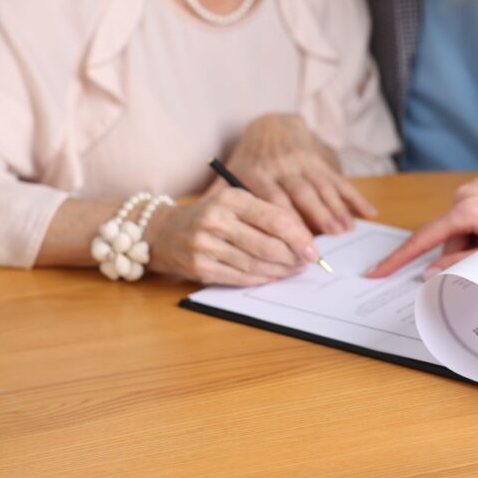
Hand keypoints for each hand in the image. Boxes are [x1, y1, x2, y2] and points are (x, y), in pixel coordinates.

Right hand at [145, 187, 318, 286]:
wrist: (163, 231)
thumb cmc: (209, 216)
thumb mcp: (234, 202)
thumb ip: (264, 214)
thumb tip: (303, 238)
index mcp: (231, 199)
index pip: (275, 218)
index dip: (299, 237)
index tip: (314, 249)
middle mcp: (217, 221)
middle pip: (268, 244)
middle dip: (293, 257)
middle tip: (306, 262)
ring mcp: (206, 246)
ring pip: (256, 263)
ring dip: (280, 271)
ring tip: (293, 269)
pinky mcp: (200, 267)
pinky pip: (240, 277)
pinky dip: (262, 279)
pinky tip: (273, 276)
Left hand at [207, 114, 376, 234]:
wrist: (272, 124)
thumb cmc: (249, 158)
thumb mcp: (230, 174)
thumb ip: (217, 197)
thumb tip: (198, 223)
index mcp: (258, 173)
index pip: (272, 202)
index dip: (285, 224)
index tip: (294, 246)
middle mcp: (282, 166)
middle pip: (301, 195)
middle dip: (316, 219)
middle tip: (327, 243)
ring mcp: (304, 161)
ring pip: (322, 187)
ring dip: (337, 209)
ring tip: (347, 230)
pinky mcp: (321, 158)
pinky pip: (340, 179)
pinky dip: (354, 196)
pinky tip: (368, 212)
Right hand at [366, 174, 477, 278]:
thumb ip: (462, 263)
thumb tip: (430, 272)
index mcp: (466, 209)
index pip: (422, 240)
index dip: (398, 260)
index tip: (376, 272)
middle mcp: (465, 194)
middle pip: (444, 239)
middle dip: (458, 256)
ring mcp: (475, 189)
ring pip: (459, 232)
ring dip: (472, 245)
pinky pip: (470, 220)